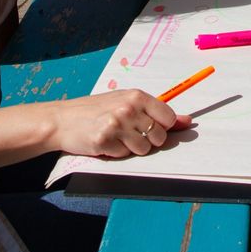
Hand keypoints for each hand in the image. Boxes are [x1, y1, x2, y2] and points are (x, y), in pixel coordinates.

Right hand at [47, 89, 193, 157]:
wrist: (62, 119)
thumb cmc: (96, 110)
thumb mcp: (126, 103)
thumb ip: (156, 111)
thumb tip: (188, 121)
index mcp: (137, 96)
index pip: (169, 118)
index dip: (162, 126)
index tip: (150, 125)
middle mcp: (128, 108)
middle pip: (159, 137)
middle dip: (148, 139)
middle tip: (129, 132)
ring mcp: (116, 125)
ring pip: (144, 149)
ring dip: (132, 147)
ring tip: (117, 136)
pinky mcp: (104, 141)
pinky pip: (125, 155)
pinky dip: (117, 152)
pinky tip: (106, 142)